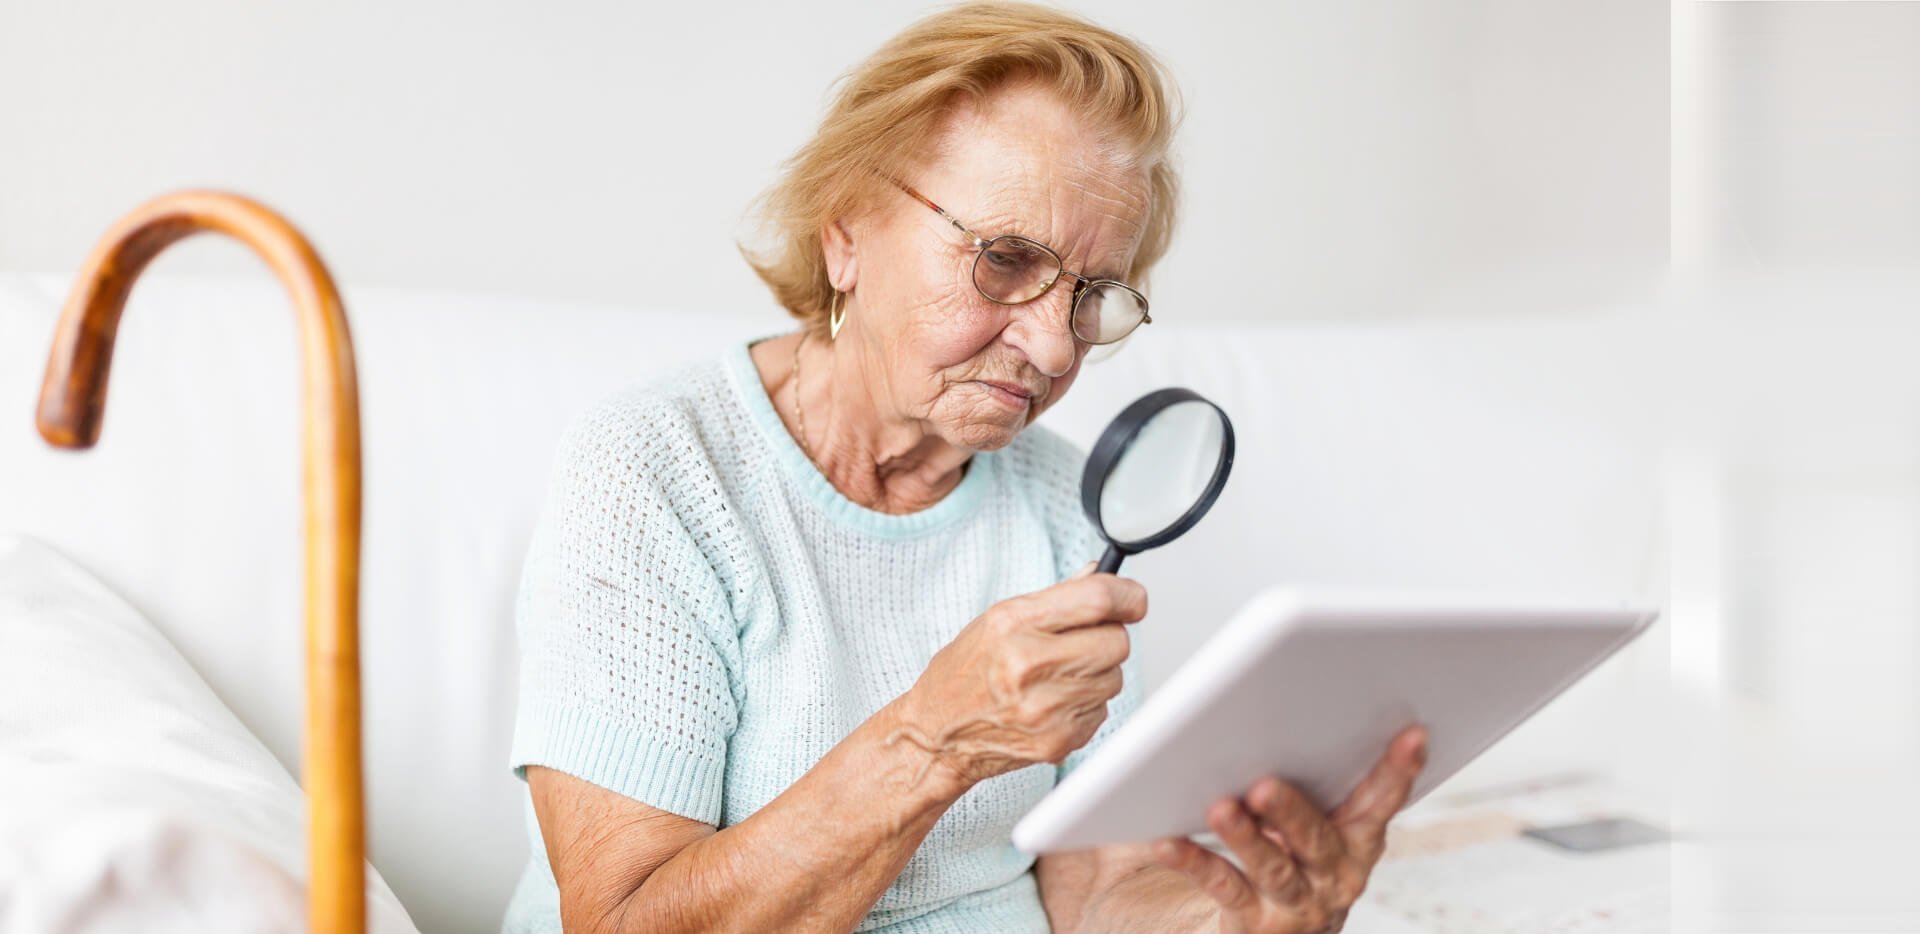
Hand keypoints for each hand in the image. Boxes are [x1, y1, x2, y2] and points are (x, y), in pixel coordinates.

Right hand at [889, 561, 1145, 786]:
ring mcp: (1046, 708)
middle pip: (1116, 641)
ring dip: (1097, 672)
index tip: (1133, 599)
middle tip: (1081, 641)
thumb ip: (1054, 598)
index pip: (1096, 599)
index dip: (1127, 596)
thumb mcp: (997, 620)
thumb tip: (1099, 574)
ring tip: (1057, 676)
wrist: (937, 734)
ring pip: (1114, 677)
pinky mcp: (1059, 740)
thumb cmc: (964, 673)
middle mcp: (1029, 665)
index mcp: (1013, 624)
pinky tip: (1053, 702)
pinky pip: (1102, 710)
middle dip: (1108, 637)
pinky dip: (1086, 703)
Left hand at [1152, 725, 1428, 933]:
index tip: (1413, 733)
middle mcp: (1334, 872)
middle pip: (1316, 838)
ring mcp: (1296, 900)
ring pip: (1272, 867)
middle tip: (1265, 785)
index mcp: (1358, 839)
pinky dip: (1193, 862)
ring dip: (1244, 838)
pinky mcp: (1255, 921)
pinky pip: (1223, 886)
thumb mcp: (1322, 824)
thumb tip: (1287, 716)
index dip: (1398, 770)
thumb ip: (1318, 784)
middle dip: (1292, 811)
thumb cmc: (1298, 858)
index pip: (1382, 801)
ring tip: (1220, 809)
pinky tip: (1166, 841)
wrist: (1281, 933)